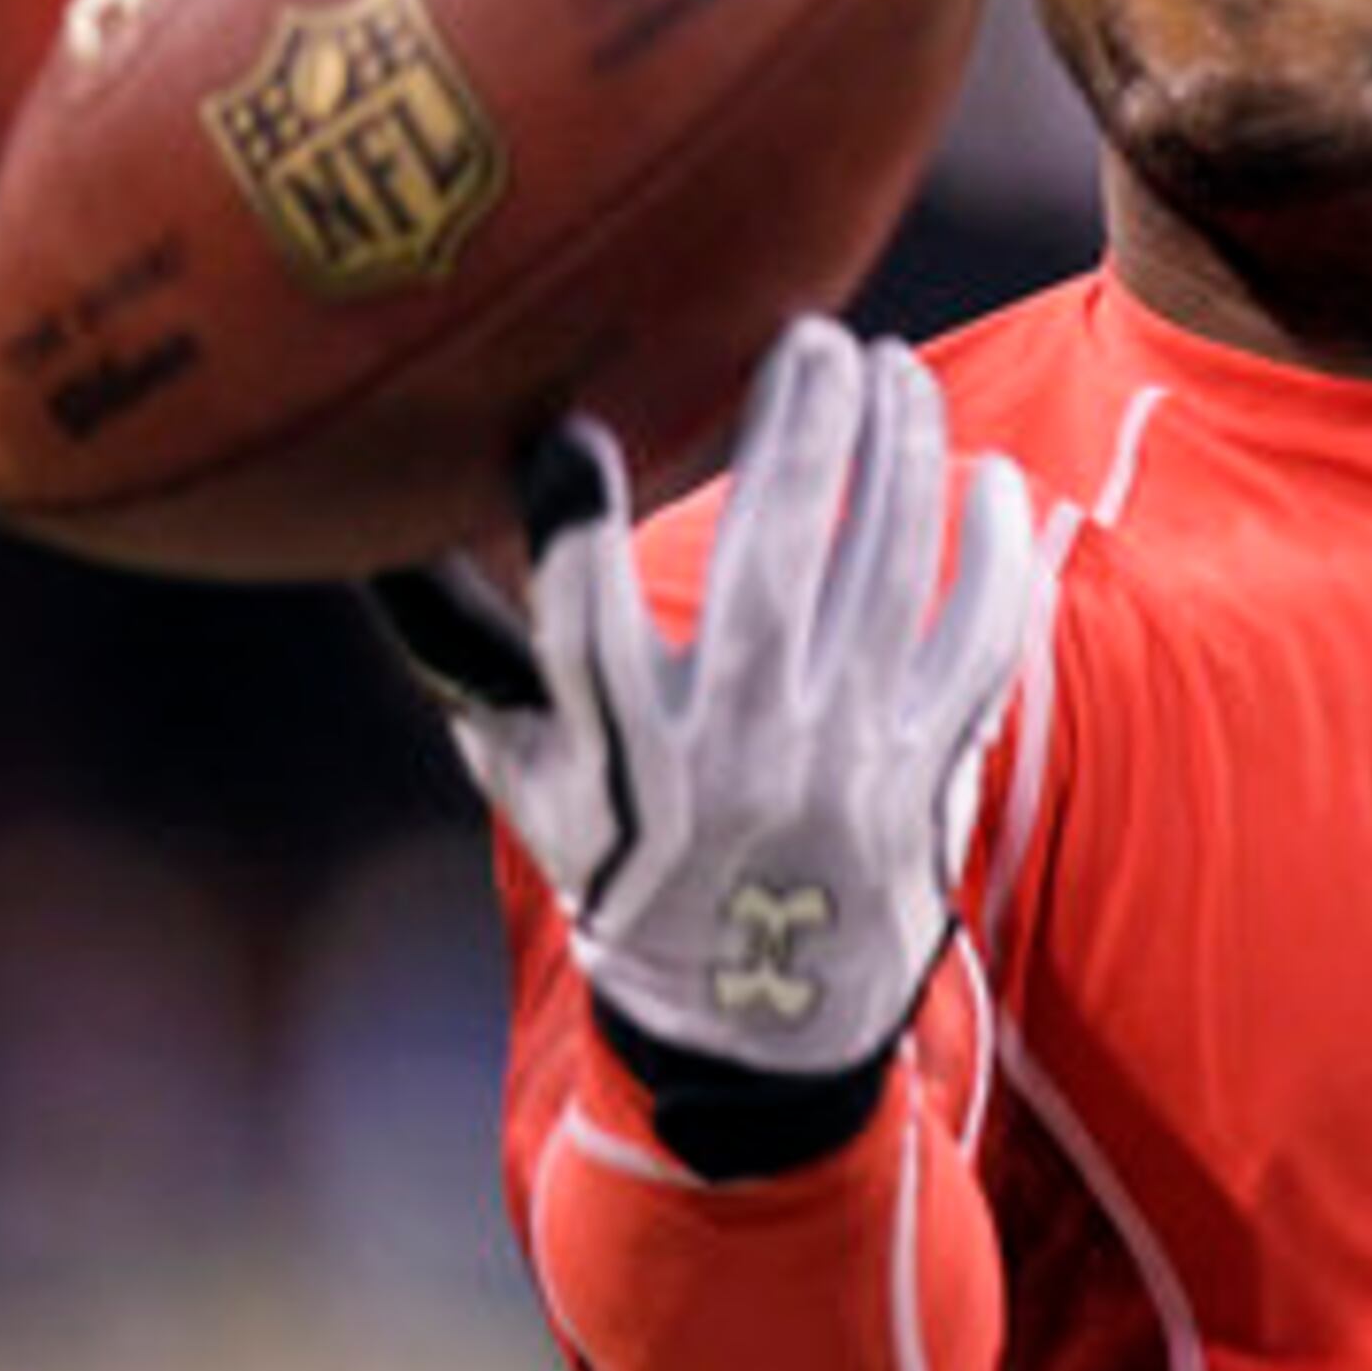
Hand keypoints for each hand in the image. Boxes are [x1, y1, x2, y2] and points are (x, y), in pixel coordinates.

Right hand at [372, 319, 1034, 1160]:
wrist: (755, 1035)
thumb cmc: (625, 874)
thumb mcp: (527, 782)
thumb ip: (470, 654)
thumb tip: (376, 527)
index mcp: (627, 764)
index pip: (586, 631)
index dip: (572, 530)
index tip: (570, 436)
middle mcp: (741, 759)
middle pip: (773, 569)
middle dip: (796, 435)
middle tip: (808, 335)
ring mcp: (848, 767)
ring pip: (887, 581)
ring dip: (899, 461)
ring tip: (896, 371)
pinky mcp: (928, 778)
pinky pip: (979, 649)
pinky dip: (994, 561)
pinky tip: (992, 481)